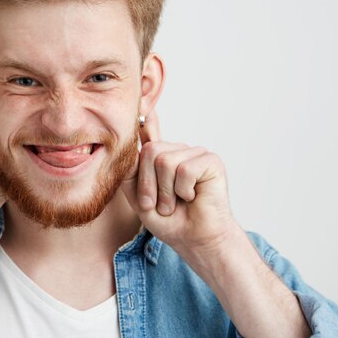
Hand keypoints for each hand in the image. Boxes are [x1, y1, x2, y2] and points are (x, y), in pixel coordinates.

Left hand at [121, 110, 237, 255]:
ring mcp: (194, 153)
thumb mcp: (139, 196)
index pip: (149, 132)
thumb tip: (127, 147)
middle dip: (149, 185)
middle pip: (149, 152)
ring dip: (166, 192)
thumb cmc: (169, 220)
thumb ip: (131, 172)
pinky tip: (192, 197)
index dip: (144, 116)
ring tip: (176, 202)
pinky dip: (183, 191)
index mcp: (161, 157)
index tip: (139, 97)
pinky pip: (184, 170)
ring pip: (165, 161)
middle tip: (159, 204)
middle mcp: (177, 150)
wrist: (194, 239)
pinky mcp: (210, 161)